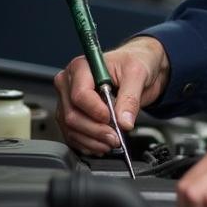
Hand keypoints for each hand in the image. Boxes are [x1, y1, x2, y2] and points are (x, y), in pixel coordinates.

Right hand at [54, 36, 170, 153]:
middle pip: (72, 115)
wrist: (138, 69)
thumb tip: (124, 121)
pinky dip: (88, 144)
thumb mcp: (137, 74)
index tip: (112, 118)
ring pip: (71, 128)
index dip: (95, 111)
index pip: (80, 95)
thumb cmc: (134, 61)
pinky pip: (73, 136)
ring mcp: (68, 101)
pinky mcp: (72, 115)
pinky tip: (101, 145)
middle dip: (95, 130)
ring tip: (112, 142)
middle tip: (116, 137)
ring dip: (92, 141)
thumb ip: (130, 98)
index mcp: (81, 67)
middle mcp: (69, 83)